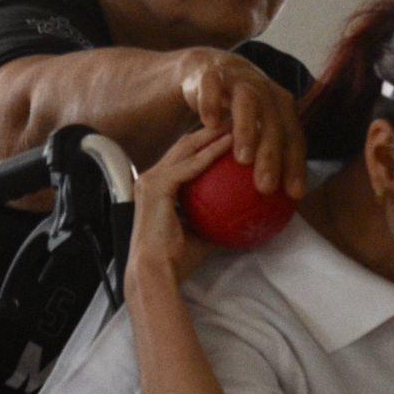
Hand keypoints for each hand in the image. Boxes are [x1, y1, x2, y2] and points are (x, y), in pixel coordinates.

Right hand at [127, 126, 231, 290]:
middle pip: (184, 145)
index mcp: (158, 189)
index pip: (183, 158)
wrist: (156, 272)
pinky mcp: (157, 186)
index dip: (205, 144)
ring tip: (236, 124)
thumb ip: (216, 223)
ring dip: (212, 134)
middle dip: (210, 130)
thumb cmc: (176, 260)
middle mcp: (151, 179)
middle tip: (236, 121)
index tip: (230, 137)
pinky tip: (231, 144)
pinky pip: (190, 165)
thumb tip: (242, 221)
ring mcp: (151, 180)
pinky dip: (211, 153)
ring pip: (186, 148)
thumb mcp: (201, 236)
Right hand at [179, 50, 307, 200]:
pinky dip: (212, 103)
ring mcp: (240, 80)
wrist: (211, 70)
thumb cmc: (236, 113)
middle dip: (272, 155)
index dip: (296, 166)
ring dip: (248, 130)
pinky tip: (209, 125)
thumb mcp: (255, 131)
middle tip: (265, 186)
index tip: (294, 195)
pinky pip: (212, 87)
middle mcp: (266, 93)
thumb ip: (263, 160)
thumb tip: (272, 205)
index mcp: (282, 110)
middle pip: (274, 124)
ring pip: (248, 103)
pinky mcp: (213, 73)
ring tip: (242, 159)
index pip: (294, 139)